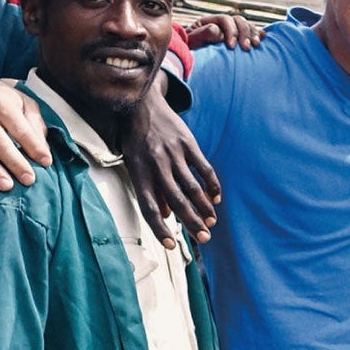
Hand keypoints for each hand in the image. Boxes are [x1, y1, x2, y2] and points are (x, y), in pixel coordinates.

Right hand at [0, 75, 51, 189]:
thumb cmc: (1, 99)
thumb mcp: (23, 102)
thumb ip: (35, 123)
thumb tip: (43, 149)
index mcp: (0, 101)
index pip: (20, 128)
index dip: (34, 146)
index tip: (46, 162)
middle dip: (15, 162)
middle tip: (29, 180)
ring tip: (7, 186)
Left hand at [121, 93, 220, 246]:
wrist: (140, 103)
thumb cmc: (135, 140)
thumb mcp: (134, 164)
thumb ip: (150, 189)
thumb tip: (167, 215)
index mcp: (139, 174)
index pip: (149, 207)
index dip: (159, 228)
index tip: (171, 245)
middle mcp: (156, 165)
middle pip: (176, 201)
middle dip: (192, 222)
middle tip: (204, 238)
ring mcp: (173, 154)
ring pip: (192, 187)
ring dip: (204, 207)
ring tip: (211, 221)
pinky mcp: (188, 143)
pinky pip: (203, 168)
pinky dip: (212, 185)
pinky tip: (216, 198)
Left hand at [187, 13, 263, 50]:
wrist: (189, 62)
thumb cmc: (188, 53)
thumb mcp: (191, 43)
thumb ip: (202, 34)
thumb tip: (217, 30)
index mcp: (208, 22)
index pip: (225, 20)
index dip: (231, 31)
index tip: (232, 47)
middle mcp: (220, 24)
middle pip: (238, 21)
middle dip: (244, 33)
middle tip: (246, 48)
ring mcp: (230, 31)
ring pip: (246, 25)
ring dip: (252, 34)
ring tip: (255, 45)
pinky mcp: (237, 39)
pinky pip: (249, 32)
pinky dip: (257, 33)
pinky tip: (263, 37)